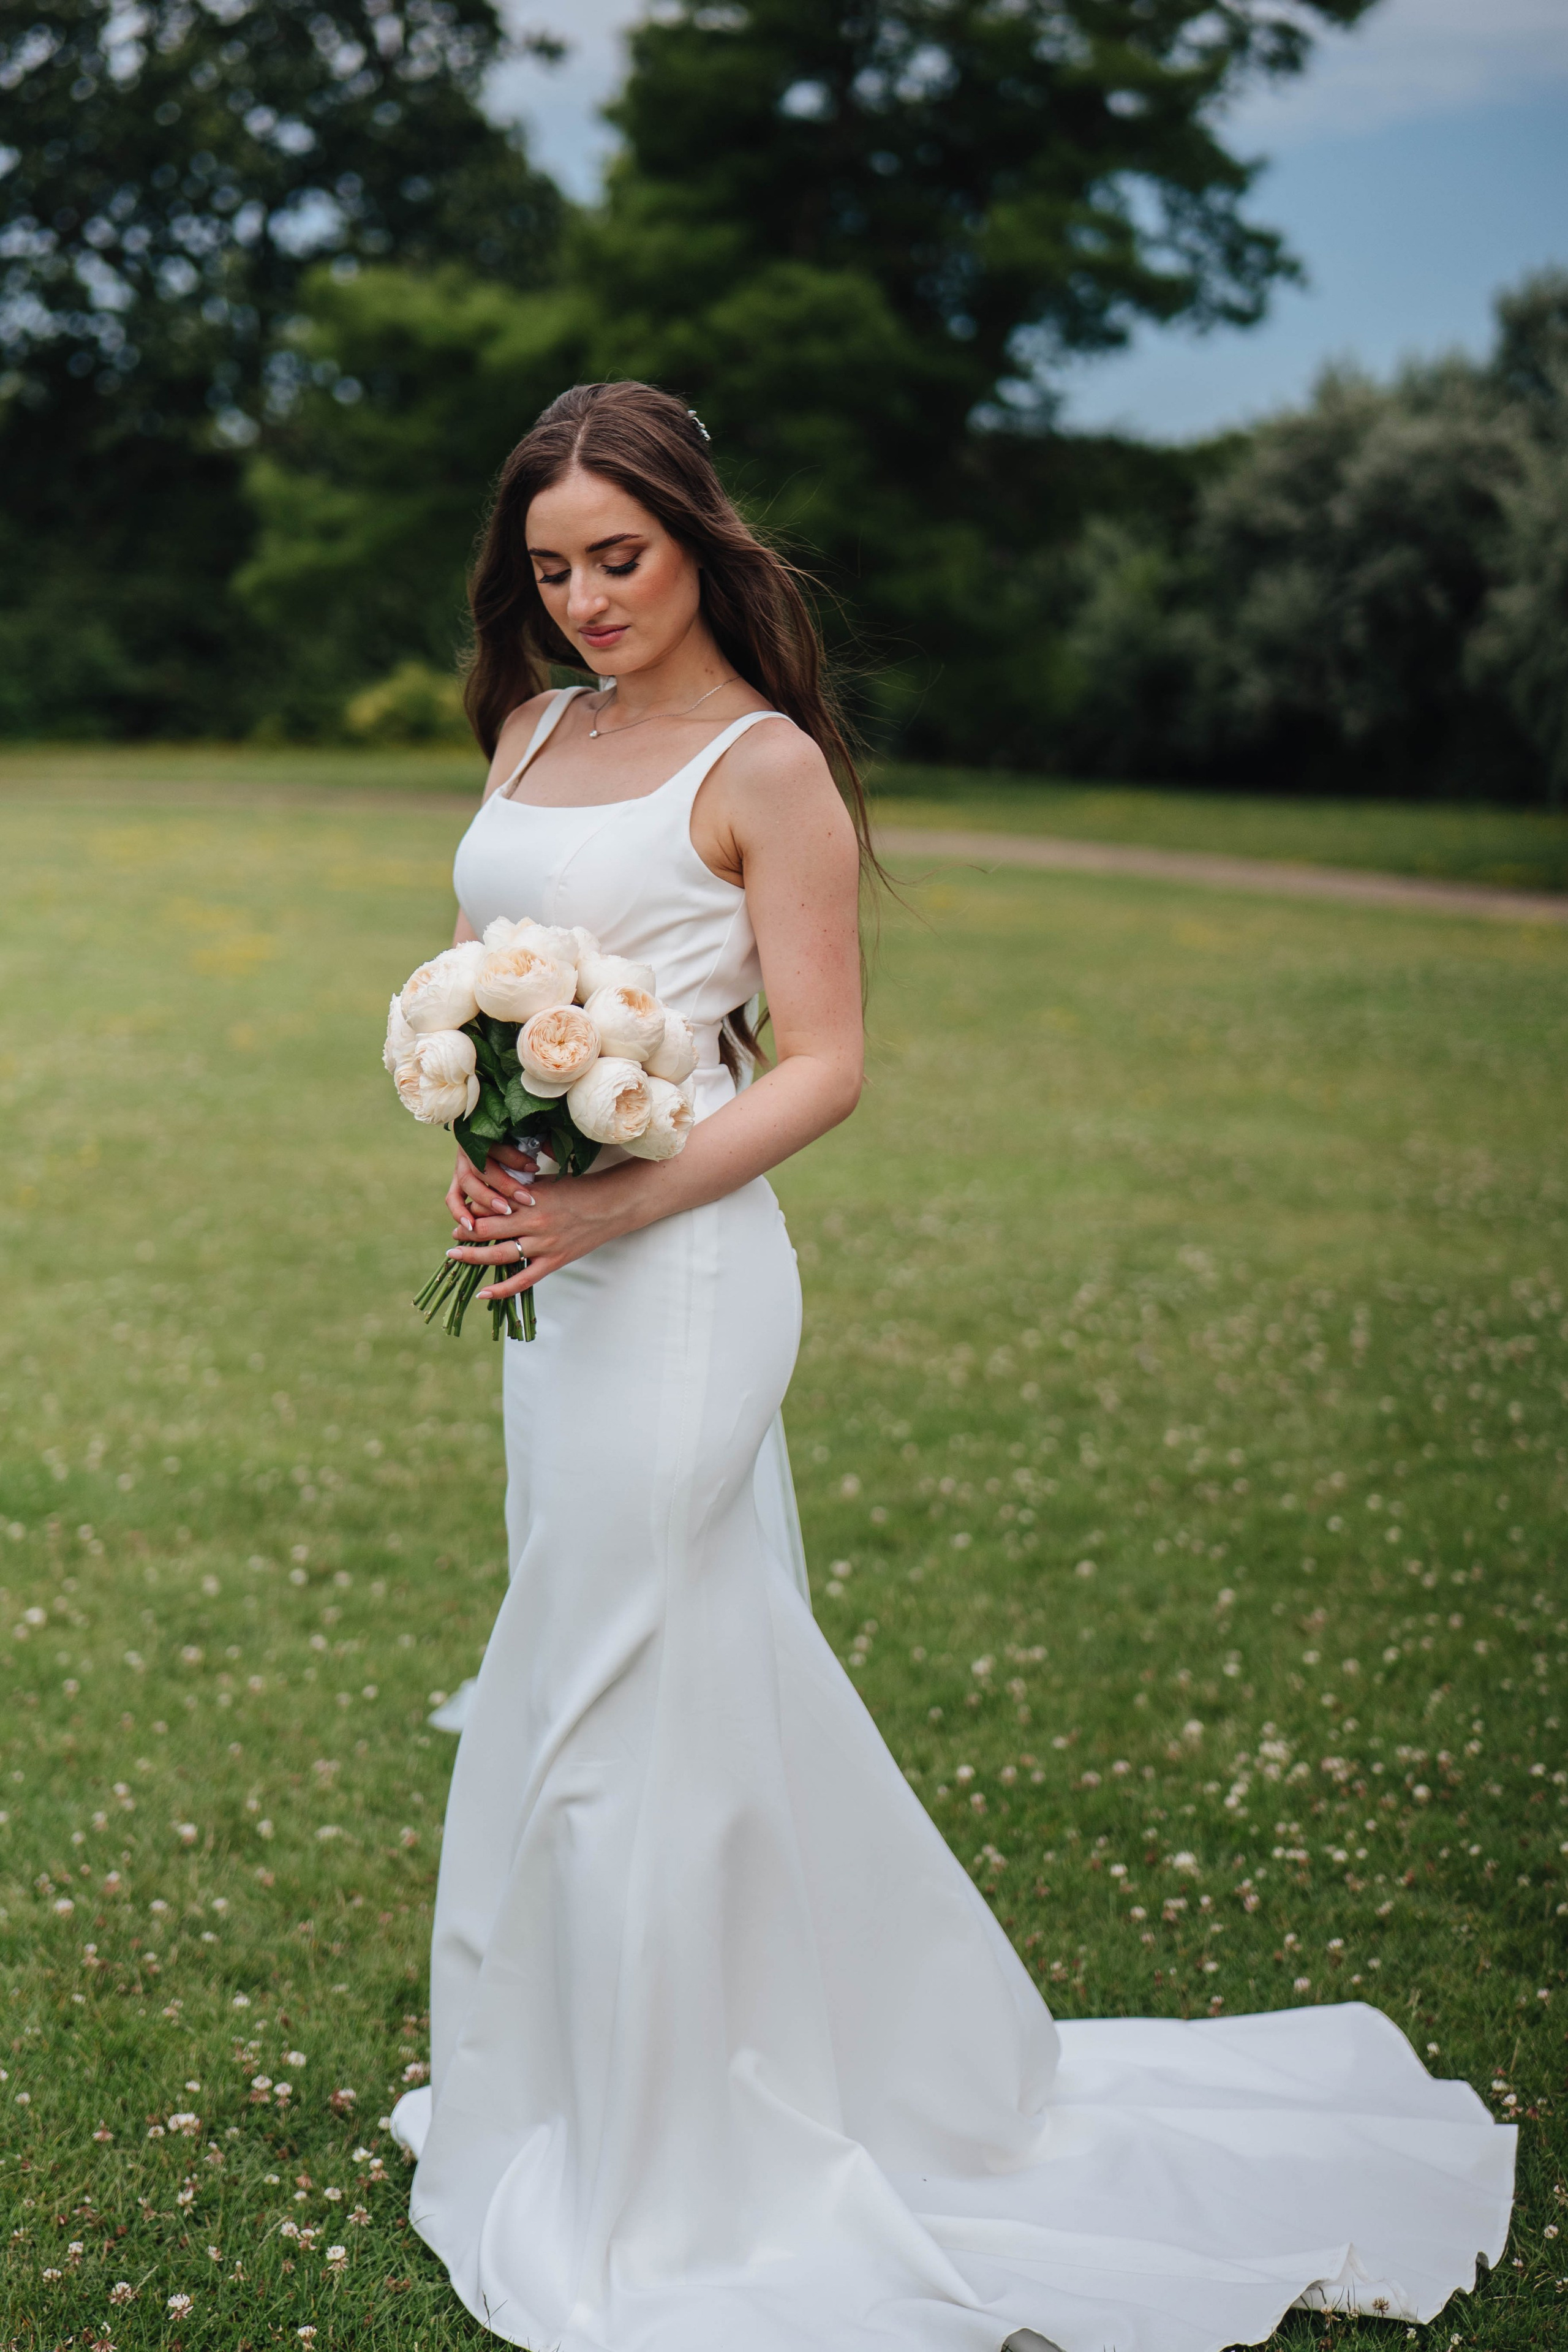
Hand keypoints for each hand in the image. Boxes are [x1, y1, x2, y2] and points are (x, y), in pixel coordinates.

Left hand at [444, 1170, 634, 1301]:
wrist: (612, 1205)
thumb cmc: (578, 1189)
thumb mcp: (545, 1183)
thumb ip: (519, 1190)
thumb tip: (491, 1194)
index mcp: (530, 1199)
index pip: (489, 1206)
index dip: (470, 1210)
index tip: (461, 1211)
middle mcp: (533, 1223)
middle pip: (488, 1230)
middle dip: (466, 1232)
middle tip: (454, 1235)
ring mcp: (544, 1245)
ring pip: (499, 1255)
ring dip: (473, 1257)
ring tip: (455, 1256)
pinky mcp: (554, 1262)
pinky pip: (523, 1280)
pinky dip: (501, 1290)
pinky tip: (483, 1294)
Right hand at [445, 1141, 536, 1232]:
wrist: (487, 1139)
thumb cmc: (516, 1140)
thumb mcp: (529, 1136)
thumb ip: (542, 1142)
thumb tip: (556, 1151)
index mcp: (484, 1133)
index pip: (497, 1146)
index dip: (515, 1159)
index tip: (534, 1168)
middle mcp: (469, 1149)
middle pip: (482, 1167)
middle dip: (504, 1184)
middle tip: (526, 1199)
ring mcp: (460, 1167)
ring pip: (467, 1183)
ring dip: (485, 1199)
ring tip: (506, 1211)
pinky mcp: (456, 1183)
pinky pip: (453, 1198)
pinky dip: (460, 1212)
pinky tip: (471, 1226)